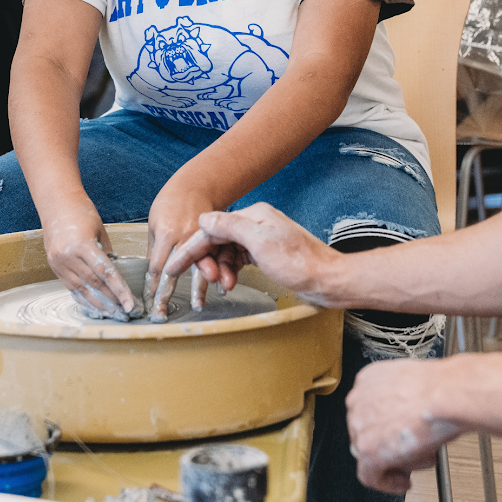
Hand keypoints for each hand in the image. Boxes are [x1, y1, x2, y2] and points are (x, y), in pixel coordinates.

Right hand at [43, 208, 135, 319]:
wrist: (56, 204)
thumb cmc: (82, 212)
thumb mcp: (100, 230)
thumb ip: (106, 252)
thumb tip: (115, 274)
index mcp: (82, 245)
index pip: (105, 273)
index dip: (119, 291)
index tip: (130, 304)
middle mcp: (68, 257)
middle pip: (94, 284)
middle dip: (111, 300)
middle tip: (126, 311)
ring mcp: (59, 263)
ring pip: (82, 289)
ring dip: (98, 303)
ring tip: (112, 313)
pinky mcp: (54, 267)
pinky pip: (70, 287)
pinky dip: (83, 298)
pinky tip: (94, 306)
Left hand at [145, 182, 221, 320]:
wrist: (196, 185)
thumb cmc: (171, 203)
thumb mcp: (154, 223)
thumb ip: (154, 248)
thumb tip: (150, 273)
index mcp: (166, 233)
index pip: (157, 266)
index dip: (153, 284)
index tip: (149, 299)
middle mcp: (184, 236)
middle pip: (176, 271)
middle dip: (169, 293)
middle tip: (164, 311)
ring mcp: (201, 237)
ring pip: (200, 268)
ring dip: (198, 289)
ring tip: (197, 306)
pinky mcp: (215, 237)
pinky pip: (215, 259)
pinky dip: (216, 274)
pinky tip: (218, 287)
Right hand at [158, 203, 343, 310]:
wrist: (327, 279)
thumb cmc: (299, 263)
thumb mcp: (260, 243)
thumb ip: (230, 227)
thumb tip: (204, 219)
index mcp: (254, 215)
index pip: (213, 228)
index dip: (192, 247)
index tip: (174, 265)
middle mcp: (257, 223)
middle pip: (219, 240)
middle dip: (209, 261)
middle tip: (206, 281)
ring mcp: (262, 239)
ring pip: (229, 252)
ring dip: (222, 269)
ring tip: (225, 285)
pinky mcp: (267, 254)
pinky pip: (240, 260)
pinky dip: (233, 271)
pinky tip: (232, 282)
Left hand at [347, 358, 462, 493]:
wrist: (447, 395)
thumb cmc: (442, 389)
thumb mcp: (415, 388)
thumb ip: (402, 404)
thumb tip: (407, 422)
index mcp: (369, 378)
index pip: (368, 411)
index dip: (384, 428)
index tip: (396, 436)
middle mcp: (359, 399)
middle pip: (366, 432)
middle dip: (388, 446)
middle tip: (407, 454)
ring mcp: (360, 425)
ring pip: (369, 453)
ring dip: (394, 462)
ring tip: (419, 460)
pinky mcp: (368, 450)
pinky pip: (370, 476)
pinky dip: (388, 483)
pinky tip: (404, 483)